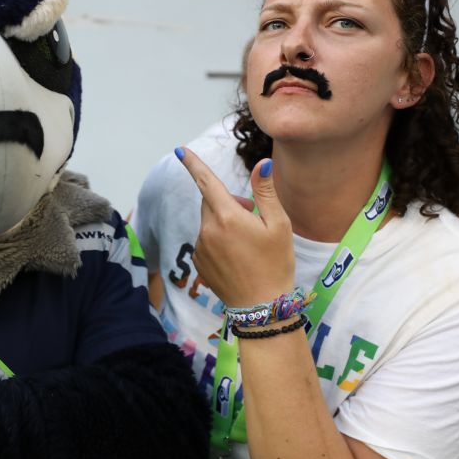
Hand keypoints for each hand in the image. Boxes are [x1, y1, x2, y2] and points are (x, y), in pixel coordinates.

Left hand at [175, 147, 294, 307]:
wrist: (261, 307)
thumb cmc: (275, 264)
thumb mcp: (278, 225)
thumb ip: (265, 192)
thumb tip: (262, 163)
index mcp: (227, 217)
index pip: (206, 182)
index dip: (193, 164)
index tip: (180, 150)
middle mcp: (208, 230)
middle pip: (210, 202)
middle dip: (227, 201)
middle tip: (252, 214)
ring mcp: (200, 247)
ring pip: (209, 222)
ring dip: (224, 222)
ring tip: (248, 241)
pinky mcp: (198, 262)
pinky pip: (206, 240)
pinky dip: (218, 239)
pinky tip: (237, 256)